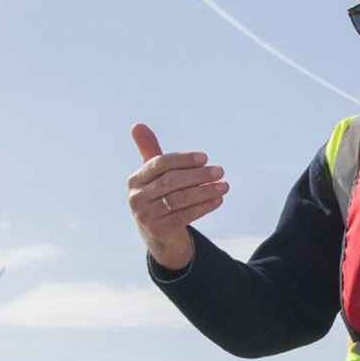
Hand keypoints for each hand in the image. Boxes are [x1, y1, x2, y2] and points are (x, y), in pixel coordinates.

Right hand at [127, 123, 228, 270]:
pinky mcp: (159, 231)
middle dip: (198, 175)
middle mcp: (136, 198)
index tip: (205, 158)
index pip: (159, 163)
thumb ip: (150, 151)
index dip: (183, 159)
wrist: (159, 236)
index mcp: (135, 180)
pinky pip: (185, 215)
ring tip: (224, 186)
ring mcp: (146, 216)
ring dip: (205, 191)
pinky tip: (218, 200)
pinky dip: (204, 207)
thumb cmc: (159, 197)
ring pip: (180, 199)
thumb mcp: (154, 176)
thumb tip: (137, 124)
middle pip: (171, 181)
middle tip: (220, 171)